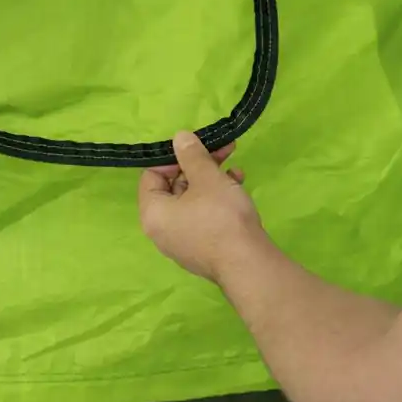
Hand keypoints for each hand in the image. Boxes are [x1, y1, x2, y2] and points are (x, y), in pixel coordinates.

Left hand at [139, 132, 265, 283]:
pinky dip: (218, 198)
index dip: (173, 158)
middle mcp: (163, 231)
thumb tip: (178, 137)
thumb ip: (191, 154)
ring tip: (234, 168)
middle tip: (221, 150)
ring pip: (194, 200)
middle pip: (175, 187)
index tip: (195, 148)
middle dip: (199, 165)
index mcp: (153, 214)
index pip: (152, 176)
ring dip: (212, 179)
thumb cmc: (220, 216)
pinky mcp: (205, 248)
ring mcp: (184, 242)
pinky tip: (239, 186)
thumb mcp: (206, 177)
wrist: (249, 264)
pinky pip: (205, 215)